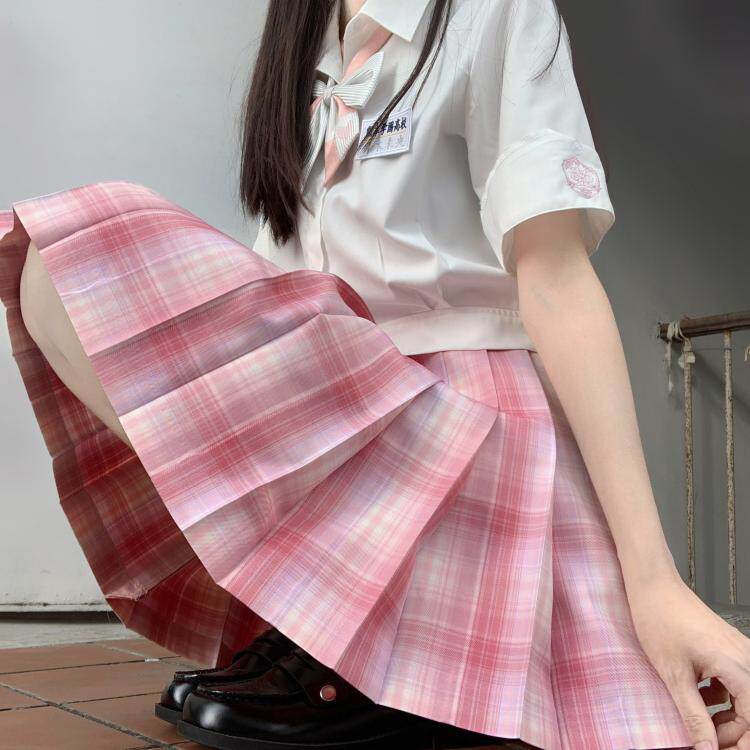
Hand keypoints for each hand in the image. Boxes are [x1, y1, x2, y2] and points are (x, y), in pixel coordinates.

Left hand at [626, 571, 749, 748]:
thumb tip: (706, 748)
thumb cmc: (660, 619)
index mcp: (738, 666)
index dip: (740, 742)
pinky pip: (735, 683)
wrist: (652, 586)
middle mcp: (746, 658)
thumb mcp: (674, 674)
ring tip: (700, 724)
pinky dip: (721, 698)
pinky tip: (699, 699)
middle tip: (706, 743)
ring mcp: (738, 652)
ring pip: (745, 700)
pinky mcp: (727, 649)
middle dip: (732, 733)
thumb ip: (694, 715)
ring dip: (727, 718)